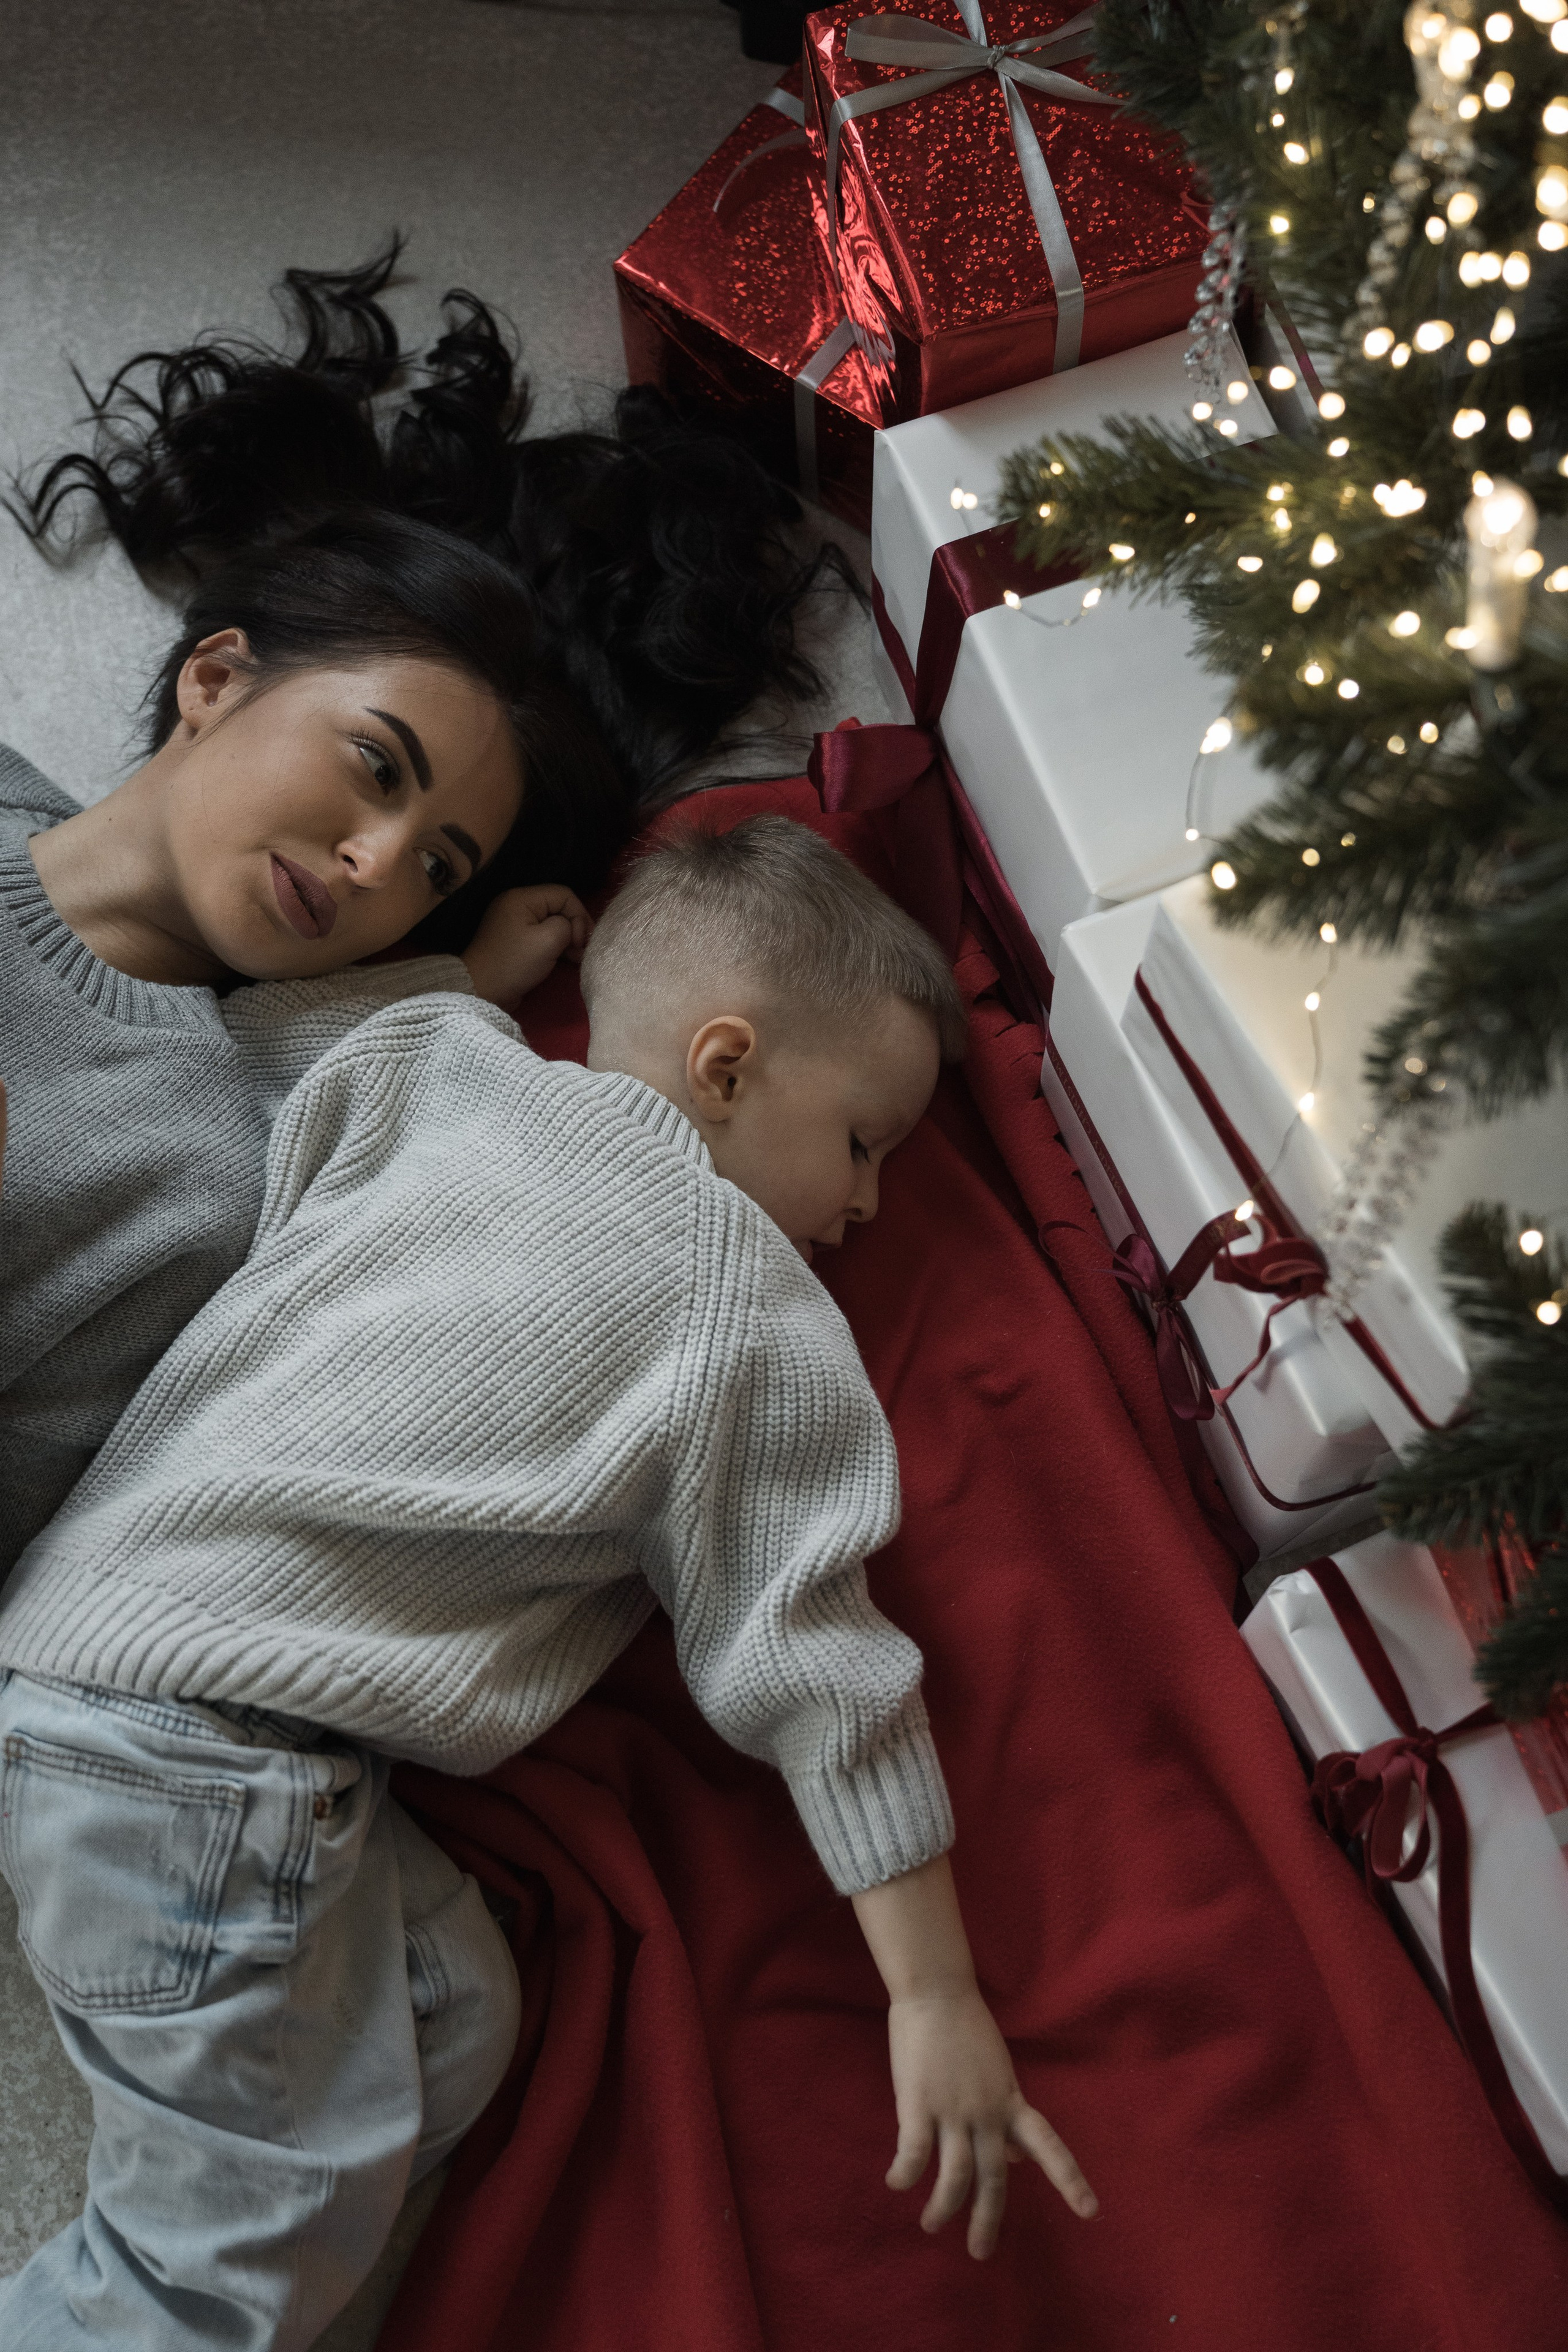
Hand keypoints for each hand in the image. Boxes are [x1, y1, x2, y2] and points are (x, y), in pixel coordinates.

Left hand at [460, 885, 591, 1007]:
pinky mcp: (516, 940)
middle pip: (558, 908)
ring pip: (552, 923)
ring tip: (577, 958)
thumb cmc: (514, 963)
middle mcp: (517, 904)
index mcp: (522, 897)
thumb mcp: (547, 940)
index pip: (563, 894)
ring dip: (567, 939)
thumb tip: (572, 930)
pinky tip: (566, 959)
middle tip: (582, 952)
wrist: (481, 991)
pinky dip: (556, 946)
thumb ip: (567, 926)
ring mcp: (515, 923)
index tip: (581, 943)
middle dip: (575, 928)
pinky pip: (542, 935)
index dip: (579, 916)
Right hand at [851, 1855, 1094, 2259]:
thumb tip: (1016, 2160)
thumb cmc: (966, 2030)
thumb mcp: (998, 2075)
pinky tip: (896, 2184)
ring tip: (931, 2224)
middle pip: (994, 2179)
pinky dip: (905, 2174)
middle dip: (987, 2220)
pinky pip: (914, 2154)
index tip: (1091, 2213)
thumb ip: (1006, 2119)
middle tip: (980, 2252)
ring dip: (943, 2208)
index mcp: (1012, 2103)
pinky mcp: (919, 2104)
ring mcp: (954, 2110)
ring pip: (954, 2176)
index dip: (1070, 2180)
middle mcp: (988, 2113)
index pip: (1049, 2147)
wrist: (936, 1992)